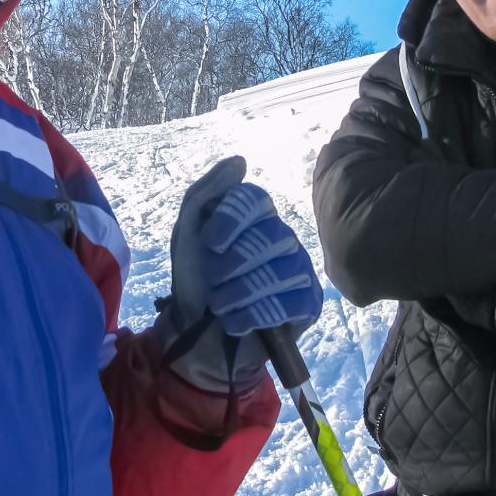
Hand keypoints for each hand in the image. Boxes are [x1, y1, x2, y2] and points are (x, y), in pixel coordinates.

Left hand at [157, 156, 321, 393]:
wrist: (197, 334)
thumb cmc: (195, 280)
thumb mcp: (187, 235)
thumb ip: (205, 194)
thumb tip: (240, 161)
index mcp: (255, 217)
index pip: (255, 200)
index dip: (232, 218)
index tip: (209, 243)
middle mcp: (282, 237)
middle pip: (270, 236)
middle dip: (232, 265)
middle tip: (214, 284)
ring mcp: (298, 270)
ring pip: (281, 272)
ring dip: (240, 294)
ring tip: (221, 308)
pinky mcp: (308, 304)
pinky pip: (295, 303)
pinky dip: (258, 315)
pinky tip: (238, 323)